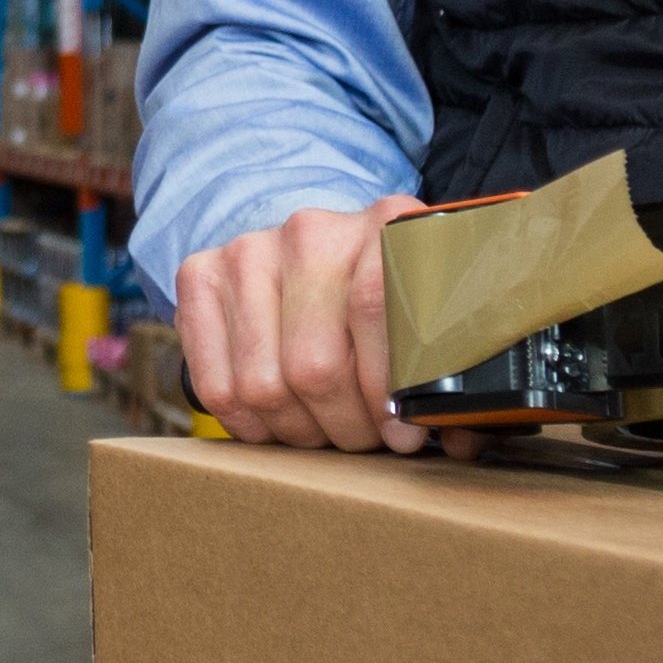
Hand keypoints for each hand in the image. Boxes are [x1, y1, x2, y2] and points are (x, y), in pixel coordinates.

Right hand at [171, 196, 433, 448]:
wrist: (312, 254)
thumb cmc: (383, 299)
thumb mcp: (427, 313)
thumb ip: (451, 369)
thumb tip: (462, 435)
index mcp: (386, 224)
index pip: (377, 310)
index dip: (389, 392)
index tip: (404, 436)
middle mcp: (313, 230)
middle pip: (316, 365)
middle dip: (345, 425)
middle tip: (364, 439)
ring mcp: (250, 250)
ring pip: (266, 385)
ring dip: (299, 430)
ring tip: (324, 430)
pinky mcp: (200, 275)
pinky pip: (218, 386)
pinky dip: (250, 426)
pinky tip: (278, 423)